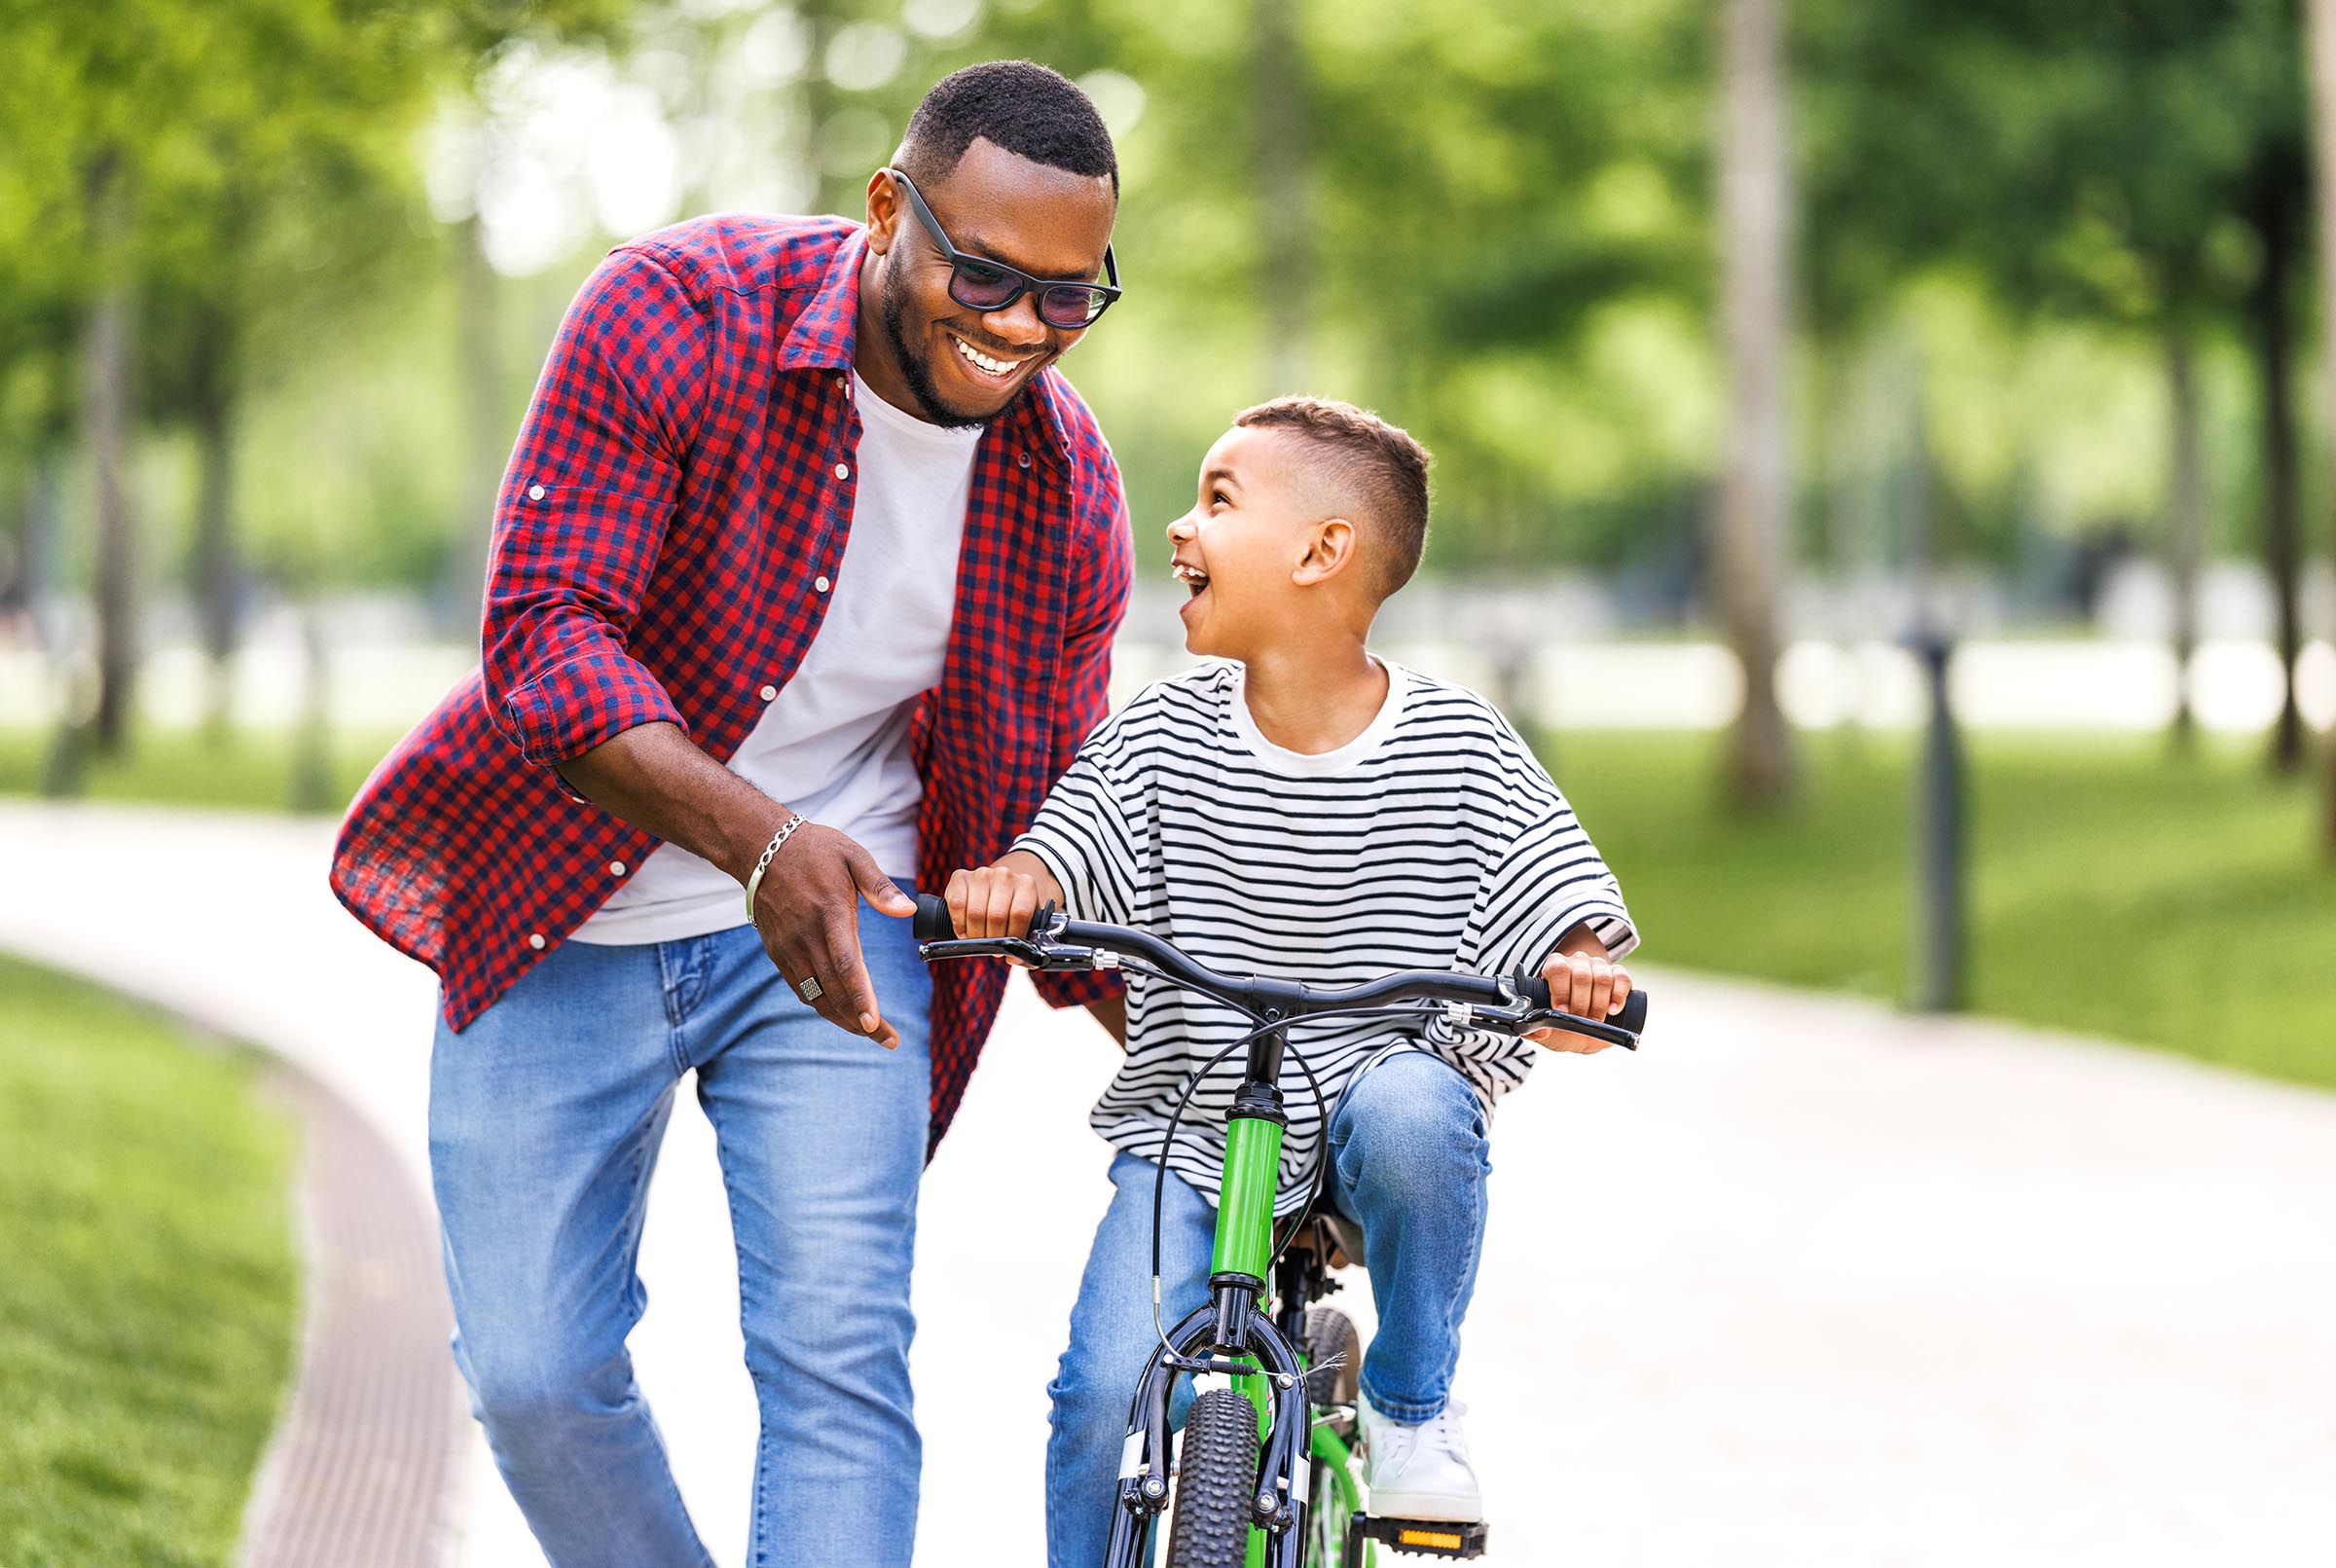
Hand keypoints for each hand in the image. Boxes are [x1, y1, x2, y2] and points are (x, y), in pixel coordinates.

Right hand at [748, 820, 915, 1048]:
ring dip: (842, 1019)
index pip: (845, 964)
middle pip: (833, 990)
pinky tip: (841, 1014)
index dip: (860, 996)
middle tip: (889, 1040)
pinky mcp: (778, 952)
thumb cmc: (814, 850)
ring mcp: (788, 947)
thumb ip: (880, 886)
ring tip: (870, 1033)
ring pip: (816, 995)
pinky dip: (821, 1005)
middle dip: (861, 1021)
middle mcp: (806, 936)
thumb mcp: (853, 856)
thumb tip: (908, 910)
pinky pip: (801, 988)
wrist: (760, 849)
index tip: (874, 1022)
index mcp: (829, 913)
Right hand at [943, 854, 1058, 961]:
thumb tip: (1020, 960)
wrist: (999, 885)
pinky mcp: (960, 876)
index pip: (1020, 914)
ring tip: (979, 939)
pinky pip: (957, 904)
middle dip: (993, 939)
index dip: (1013, 937)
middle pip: (996, 915)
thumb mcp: (1028, 921)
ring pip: (975, 912)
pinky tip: (964, 931)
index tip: (1009, 950)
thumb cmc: (1013, 908)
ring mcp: (982, 874)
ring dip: (975, 935)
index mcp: (1026, 884)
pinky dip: (959, 924)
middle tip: (993, 947)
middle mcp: (1005, 875)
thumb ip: (1029, 943)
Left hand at [1526, 946, 1631, 1054]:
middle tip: (1581, 1021)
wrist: (1580, 1028)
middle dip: (1581, 1003)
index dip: (1561, 990)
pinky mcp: (1618, 975)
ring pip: (1602, 977)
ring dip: (1600, 1003)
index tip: (1562, 1011)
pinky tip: (1614, 1010)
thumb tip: (1540, 1031)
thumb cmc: (1559, 1024)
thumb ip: (1533, 1031)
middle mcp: (1577, 962)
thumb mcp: (1544, 1028)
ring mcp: (1598, 966)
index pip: (1558, 968)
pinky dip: (1619, 995)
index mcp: (1555, 968)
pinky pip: (1622, 978)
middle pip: (1581, 975)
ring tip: (1596, 1020)